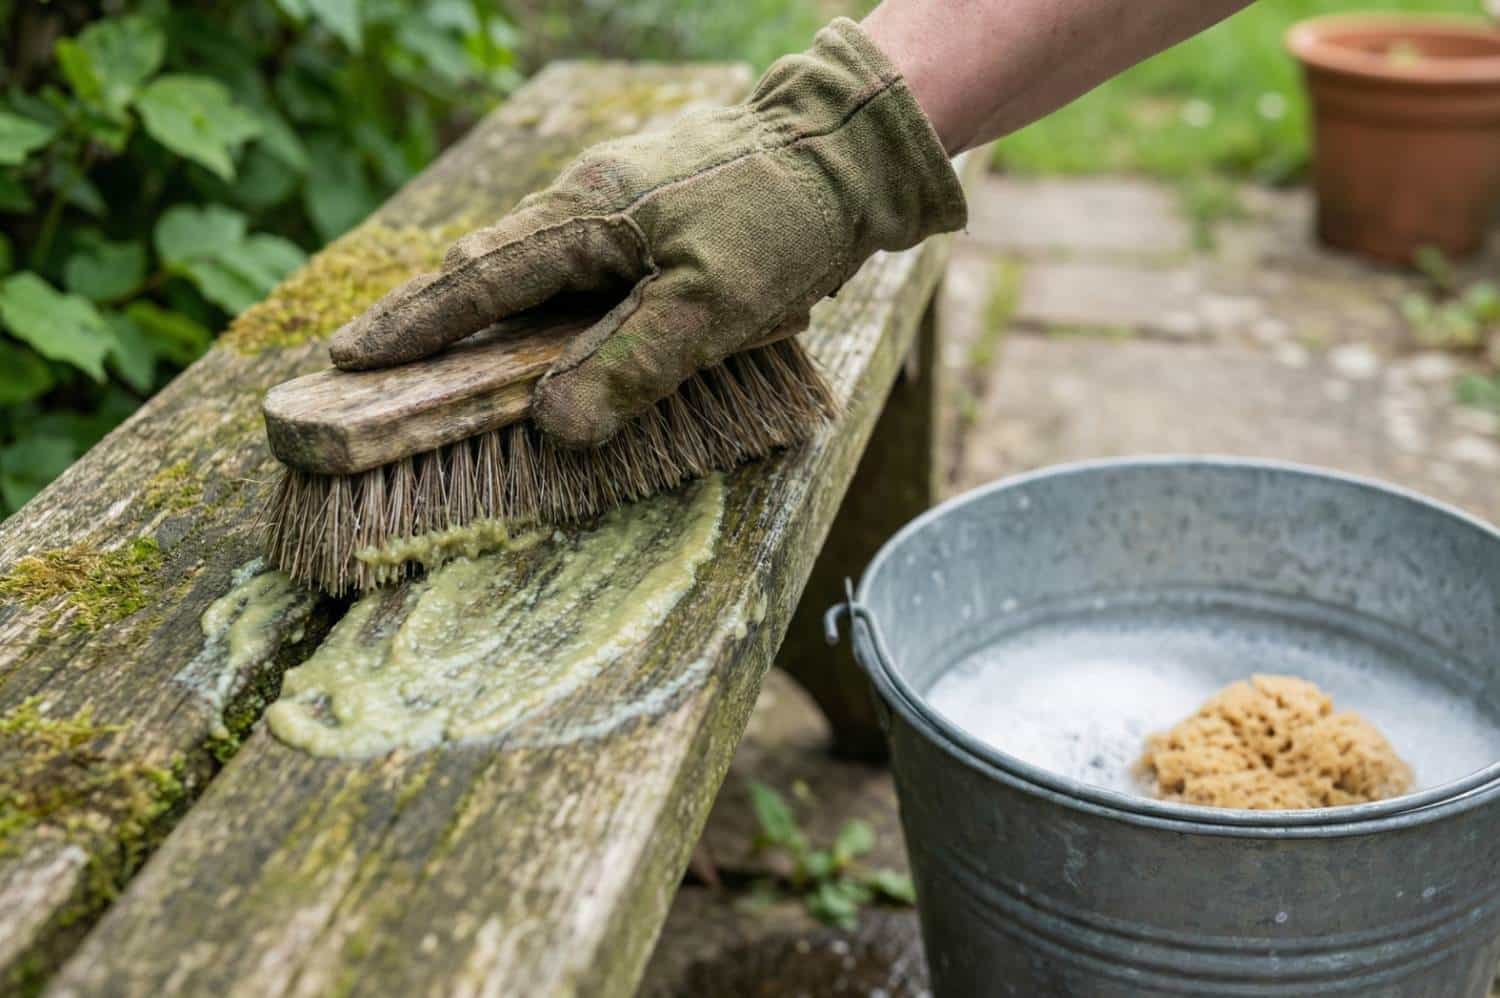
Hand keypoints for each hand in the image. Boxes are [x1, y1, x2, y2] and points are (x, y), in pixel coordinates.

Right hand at [329, 18, 964, 446]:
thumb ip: (630, 365)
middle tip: (385, 376)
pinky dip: (558, 318)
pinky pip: (583, 280)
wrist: (846, 157)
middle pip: (490, 275)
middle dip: (435, 325)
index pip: (475, 280)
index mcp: (583, 218)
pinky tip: (565, 351)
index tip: (347, 357)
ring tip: (461, 378)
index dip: (412, 325)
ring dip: (498, 327)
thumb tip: (551, 422)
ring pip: (537, 279)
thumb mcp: (710, 305)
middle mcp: (586, 209)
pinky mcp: (650, 228)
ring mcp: (617, 215)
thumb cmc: (779, 222)